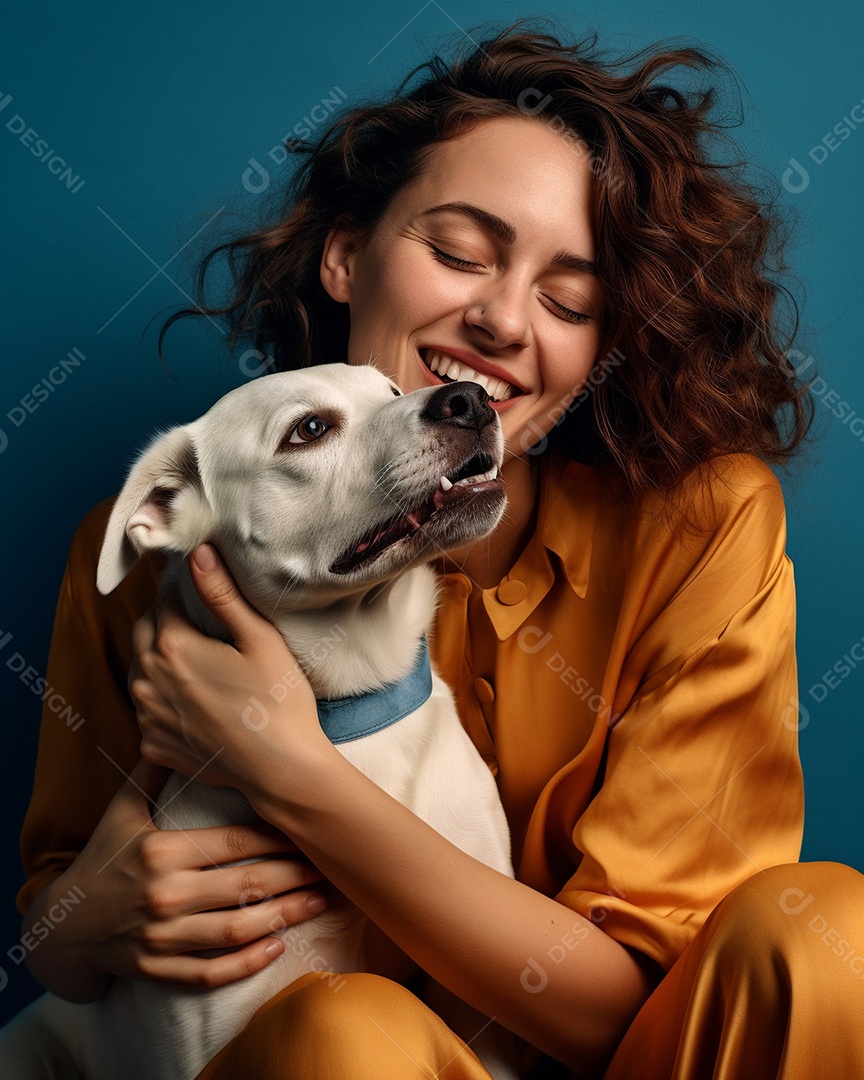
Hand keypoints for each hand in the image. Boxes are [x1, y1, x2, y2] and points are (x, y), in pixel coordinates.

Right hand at [24, 759, 329, 997]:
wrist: (62, 926)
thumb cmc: (102, 859)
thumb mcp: (122, 812)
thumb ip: (154, 773)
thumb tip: (177, 726)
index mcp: (161, 851)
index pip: (235, 842)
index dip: (278, 838)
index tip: (308, 831)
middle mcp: (164, 894)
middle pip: (246, 885)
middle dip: (295, 875)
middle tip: (328, 867)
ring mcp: (161, 936)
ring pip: (236, 929)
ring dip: (284, 917)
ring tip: (317, 903)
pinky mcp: (158, 969)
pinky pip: (211, 972)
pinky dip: (247, 963)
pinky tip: (277, 946)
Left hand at [130, 544, 326, 791]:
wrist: (281, 770)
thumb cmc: (278, 702)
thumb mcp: (259, 639)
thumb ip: (222, 594)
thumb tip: (198, 553)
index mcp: (172, 647)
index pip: (165, 600)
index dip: (184, 590)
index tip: (202, 589)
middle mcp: (148, 680)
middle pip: (145, 631)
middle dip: (165, 619)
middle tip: (200, 622)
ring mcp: (147, 716)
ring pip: (141, 670)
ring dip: (159, 658)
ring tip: (198, 660)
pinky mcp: (153, 745)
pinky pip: (148, 709)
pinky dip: (163, 698)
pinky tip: (195, 700)